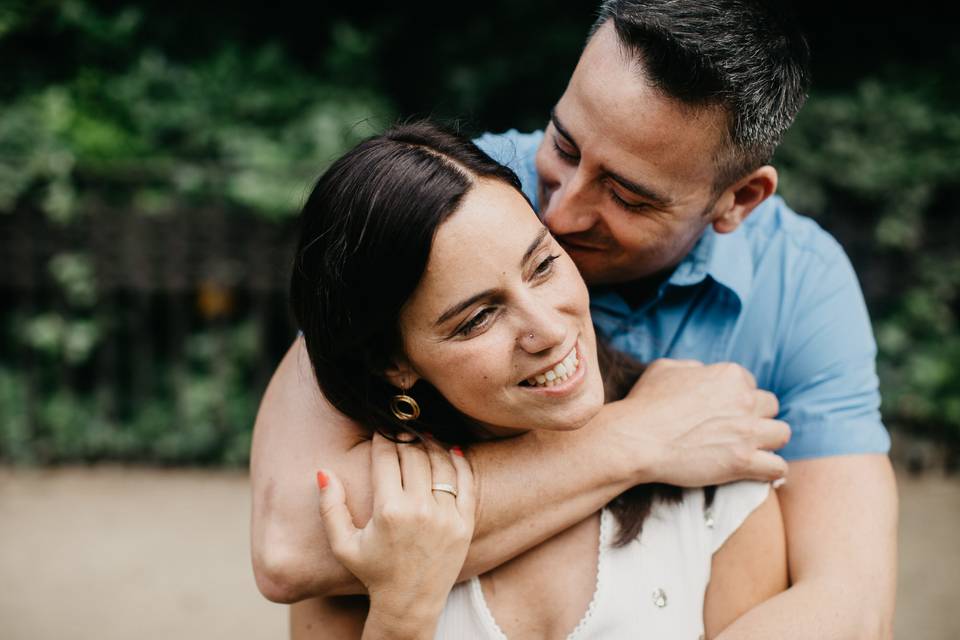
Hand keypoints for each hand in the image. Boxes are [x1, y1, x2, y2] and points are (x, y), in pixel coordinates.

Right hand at [317, 432, 474, 630]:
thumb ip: (330, 507)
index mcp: (388, 511)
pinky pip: (465, 481)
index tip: (380, 430)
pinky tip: (450, 449)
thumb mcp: (343, 544)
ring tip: (423, 436)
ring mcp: (446, 515)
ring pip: (440, 463)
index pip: (386, 458)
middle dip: (405, 437)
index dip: (382, 439)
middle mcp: (419, 510)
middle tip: (401, 429)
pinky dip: (458, 461)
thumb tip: (323, 471)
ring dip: (431, 444)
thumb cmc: (373, 571)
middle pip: (414, 455)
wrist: (411, 601)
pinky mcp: (464, 522)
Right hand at [603, 359, 789, 485]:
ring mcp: (747, 431)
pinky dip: (769, 471)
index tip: (723, 412)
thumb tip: (701, 371)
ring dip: (768, 441)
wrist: (636, 439)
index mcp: (729, 375)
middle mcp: (744, 400)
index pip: (750, 384)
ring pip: (781, 433)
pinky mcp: (743, 461)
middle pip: (770, 406)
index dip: (736, 399)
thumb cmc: (645, 404)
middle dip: (755, 417)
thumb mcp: (664, 368)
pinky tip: (755, 471)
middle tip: (735, 430)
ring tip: (751, 450)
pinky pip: (778, 467)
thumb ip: (691, 366)